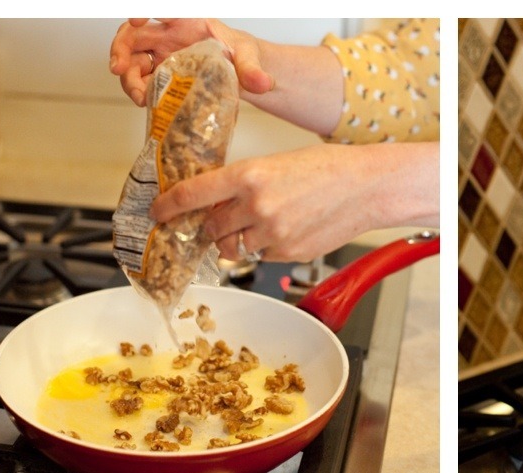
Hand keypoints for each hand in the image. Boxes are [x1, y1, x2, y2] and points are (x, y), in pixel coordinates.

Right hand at [109, 18, 272, 105]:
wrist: (239, 71)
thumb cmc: (240, 55)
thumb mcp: (248, 58)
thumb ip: (252, 70)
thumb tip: (264, 84)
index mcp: (186, 21)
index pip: (163, 9)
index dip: (145, 9)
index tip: (136, 18)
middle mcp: (167, 35)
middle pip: (134, 34)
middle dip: (121, 48)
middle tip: (118, 68)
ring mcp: (161, 55)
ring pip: (133, 58)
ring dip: (128, 76)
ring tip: (138, 96)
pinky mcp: (161, 75)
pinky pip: (142, 80)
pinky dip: (139, 90)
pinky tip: (145, 102)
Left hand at [151, 142, 439, 263]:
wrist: (364, 188)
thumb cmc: (324, 169)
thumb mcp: (274, 165)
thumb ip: (242, 185)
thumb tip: (216, 204)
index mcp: (248, 175)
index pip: (193, 194)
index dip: (169, 206)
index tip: (158, 212)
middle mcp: (256, 206)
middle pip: (211, 228)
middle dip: (210, 227)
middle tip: (217, 221)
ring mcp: (273, 233)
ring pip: (234, 248)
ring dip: (236, 241)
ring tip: (257, 225)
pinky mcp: (288, 253)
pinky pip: (261, 257)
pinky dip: (263, 248)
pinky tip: (285, 230)